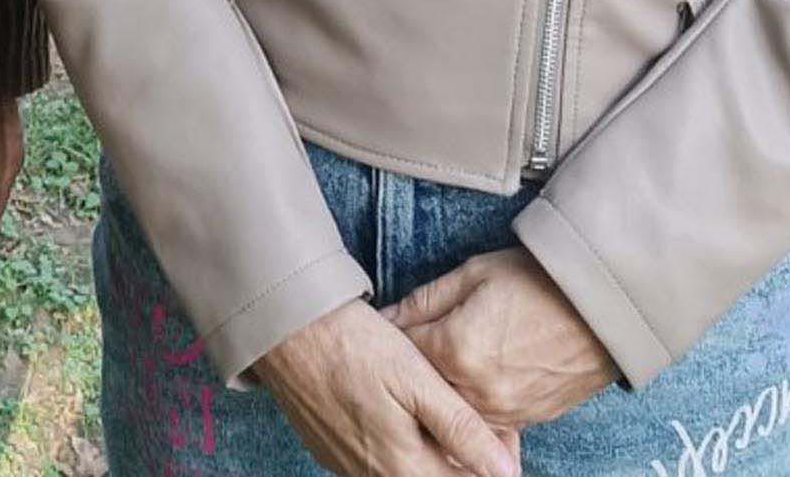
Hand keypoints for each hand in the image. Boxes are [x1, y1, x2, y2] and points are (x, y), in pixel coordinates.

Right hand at [251, 297, 520, 476]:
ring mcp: (346, 466)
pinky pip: (374, 462)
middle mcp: (374, 476)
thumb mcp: (416, 379)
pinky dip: (397, 445)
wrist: (283, 328)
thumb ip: (461, 428)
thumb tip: (507, 472)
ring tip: (435, 409)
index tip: (503, 432)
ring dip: (429, 452)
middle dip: (462, 458)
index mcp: (404, 466)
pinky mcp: (327, 450)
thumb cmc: (353, 345)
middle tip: (475, 417)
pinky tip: (396, 411)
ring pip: (404, 471)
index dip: (491, 461)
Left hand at [386, 251, 618, 431]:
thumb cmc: (540, 280)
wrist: (606, 307)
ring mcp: (504, 412)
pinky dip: (475, 404)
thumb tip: (386, 318)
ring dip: (443, 391)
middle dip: (414, 367)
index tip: (386, 326)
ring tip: (449, 361)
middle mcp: (475, 391)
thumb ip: (424, 300)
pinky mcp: (528, 420)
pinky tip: (477, 380)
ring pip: (454, 409)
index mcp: (455, 350)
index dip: (393, 335)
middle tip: (414, 345)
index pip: (402, 351)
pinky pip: (487, 420)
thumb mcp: (474, 274)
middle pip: (424, 387)